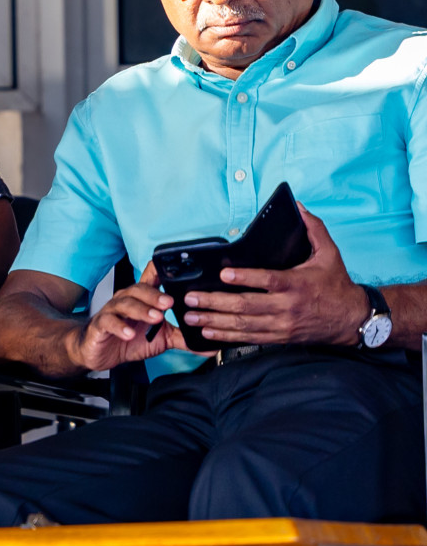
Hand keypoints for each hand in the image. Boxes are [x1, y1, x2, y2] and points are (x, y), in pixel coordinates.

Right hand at [67, 264, 186, 371]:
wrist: (99, 352)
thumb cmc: (129, 340)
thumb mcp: (161, 339)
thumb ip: (182, 338)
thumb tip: (208, 345)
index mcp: (142, 299)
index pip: (151, 278)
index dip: (161, 272)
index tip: (177, 273)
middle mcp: (126, 300)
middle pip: (139, 289)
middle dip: (155, 295)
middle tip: (169, 303)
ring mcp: (112, 311)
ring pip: (125, 304)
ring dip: (141, 310)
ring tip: (155, 318)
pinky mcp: (100, 325)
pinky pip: (108, 321)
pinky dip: (120, 327)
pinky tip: (129, 334)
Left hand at [182, 204, 367, 345]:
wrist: (354, 320)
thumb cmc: (337, 285)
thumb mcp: (330, 254)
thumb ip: (314, 229)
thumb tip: (299, 207)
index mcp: (297, 284)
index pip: (268, 280)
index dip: (245, 278)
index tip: (223, 275)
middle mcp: (288, 307)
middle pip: (247, 305)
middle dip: (215, 303)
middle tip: (191, 299)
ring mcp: (282, 325)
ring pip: (244, 325)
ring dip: (214, 322)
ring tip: (191, 317)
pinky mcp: (280, 337)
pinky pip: (249, 339)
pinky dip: (227, 337)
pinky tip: (208, 333)